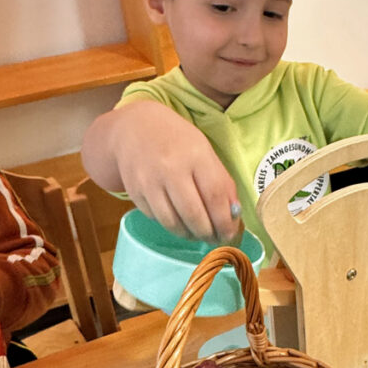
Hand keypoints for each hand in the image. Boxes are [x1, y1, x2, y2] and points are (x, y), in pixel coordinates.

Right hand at [84, 101, 240, 242]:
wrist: (136, 128)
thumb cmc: (178, 141)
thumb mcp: (205, 152)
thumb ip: (221, 183)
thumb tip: (233, 216)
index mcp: (195, 155)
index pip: (214, 196)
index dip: (224, 221)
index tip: (229, 234)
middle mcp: (170, 169)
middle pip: (193, 214)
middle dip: (207, 233)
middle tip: (214, 239)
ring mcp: (149, 182)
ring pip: (172, 223)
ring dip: (189, 234)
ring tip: (197, 233)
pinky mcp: (134, 192)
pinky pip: (156, 219)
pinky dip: (171, 224)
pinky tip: (178, 220)